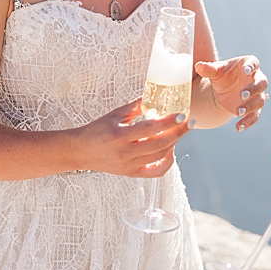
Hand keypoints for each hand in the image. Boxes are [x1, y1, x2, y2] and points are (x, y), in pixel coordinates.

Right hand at [73, 97, 187, 177]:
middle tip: (190, 123)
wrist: (80, 151)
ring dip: (173, 144)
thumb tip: (156, 95)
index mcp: (120, 135)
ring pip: (159, 157)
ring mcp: (129, 165)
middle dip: (178, 133)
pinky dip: (166, 163)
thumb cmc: (97, 129)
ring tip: (178, 132)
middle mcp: (125, 153)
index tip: (182, 115)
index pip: (150, 129)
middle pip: (160, 145)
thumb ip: (136, 106)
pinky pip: (155, 172)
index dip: (169, 122)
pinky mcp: (131, 173)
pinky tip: (170, 151)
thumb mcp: (115, 114)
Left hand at [194, 55, 265, 130]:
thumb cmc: (222, 75)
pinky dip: (248, 122)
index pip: (253, 63)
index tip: (246, 71)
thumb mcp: (215, 71)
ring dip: (250, 106)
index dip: (251, 67)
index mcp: (248, 65)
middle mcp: (256, 79)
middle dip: (253, 89)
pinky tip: (239, 127)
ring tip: (238, 112)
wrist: (224, 90)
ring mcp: (256, 95)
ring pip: (259, 101)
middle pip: (261, 83)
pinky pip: (255, 116)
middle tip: (242, 95)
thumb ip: (208, 69)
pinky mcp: (253, 108)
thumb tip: (198, 66)